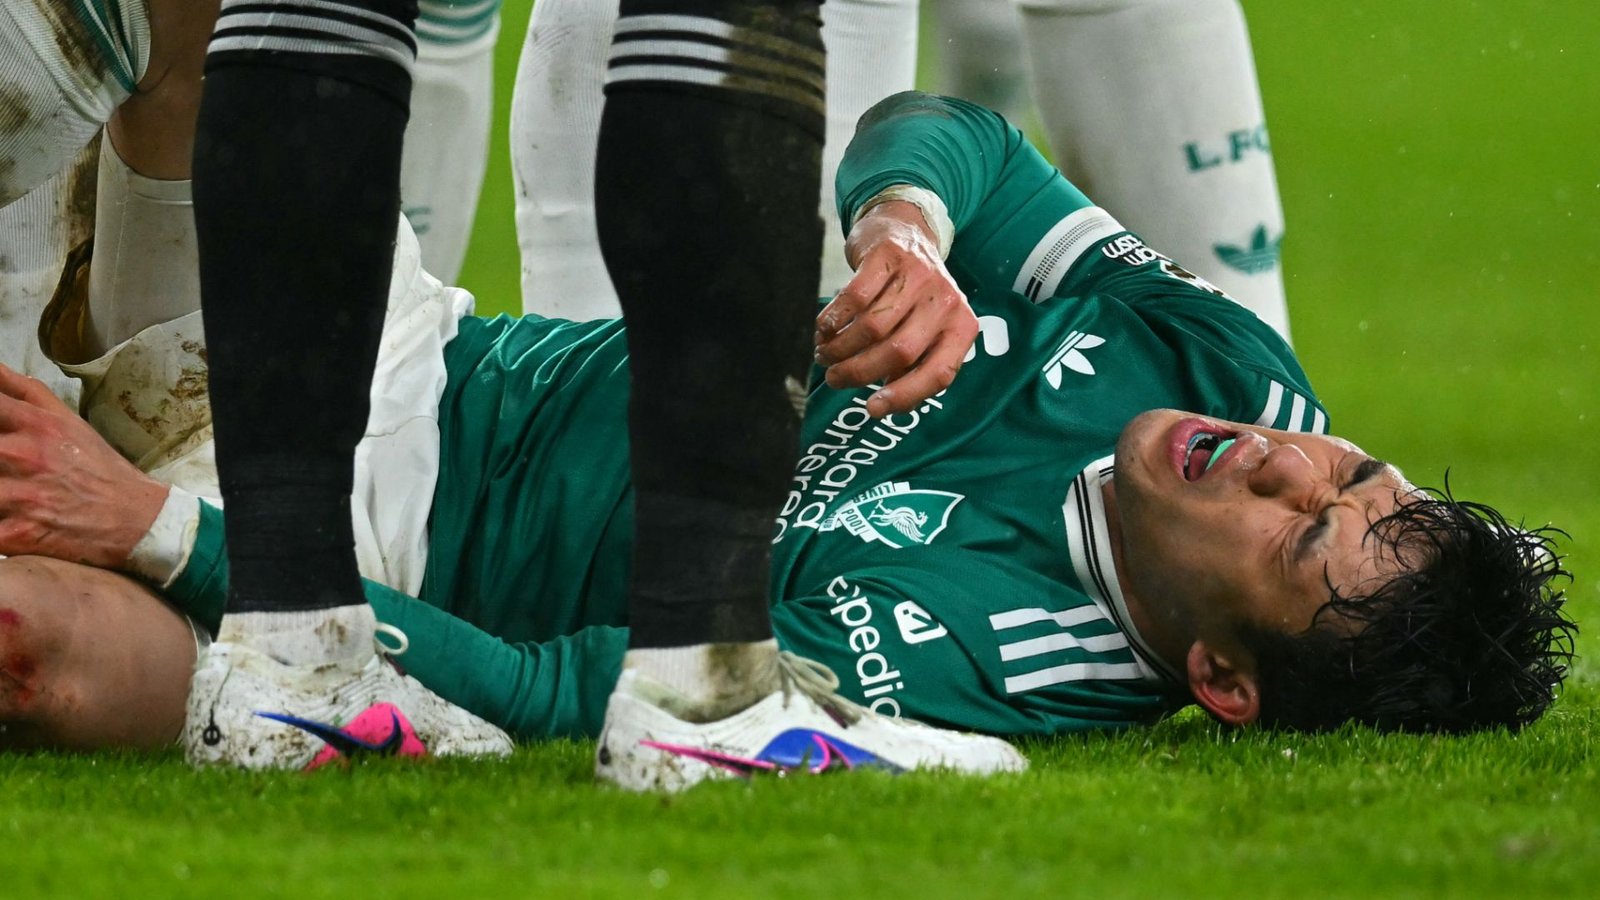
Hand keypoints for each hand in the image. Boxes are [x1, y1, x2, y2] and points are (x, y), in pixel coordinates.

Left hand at [0, 365, 167, 568]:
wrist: (137, 519)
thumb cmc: (98, 467)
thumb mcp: (67, 420)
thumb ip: (23, 391)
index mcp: (35, 424)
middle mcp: (25, 455)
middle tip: (6, 460)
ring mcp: (21, 496)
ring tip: (6, 492)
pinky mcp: (18, 535)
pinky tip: (6, 518)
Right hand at [815, 200, 978, 416]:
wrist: (905, 232)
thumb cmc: (911, 298)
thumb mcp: (925, 331)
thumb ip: (911, 367)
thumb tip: (880, 407)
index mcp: (962, 326)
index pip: (938, 373)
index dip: (904, 396)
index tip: (871, 410)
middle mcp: (947, 300)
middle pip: (899, 352)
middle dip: (859, 372)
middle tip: (834, 378)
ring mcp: (919, 275)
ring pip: (873, 327)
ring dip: (840, 347)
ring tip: (824, 354)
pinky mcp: (890, 255)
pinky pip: (855, 298)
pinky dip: (833, 319)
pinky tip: (823, 328)